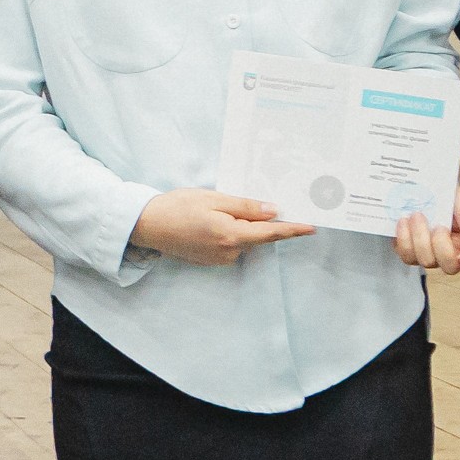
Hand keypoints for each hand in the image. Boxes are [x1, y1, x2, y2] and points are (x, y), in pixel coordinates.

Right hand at [131, 189, 315, 266]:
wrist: (147, 225)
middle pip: (259, 236)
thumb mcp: (214, 199)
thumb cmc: (178, 207)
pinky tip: (216, 220)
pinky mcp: (212, 260)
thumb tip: (274, 212)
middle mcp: (229, 251)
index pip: (271, 233)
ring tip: (224, 208)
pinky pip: (232, 245)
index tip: (312, 227)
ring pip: (245, 240)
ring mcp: (220, 259)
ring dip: (244, 226)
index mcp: (232, 234)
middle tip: (268, 201)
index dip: (293, 230)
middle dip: (265, 221)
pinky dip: (232, 233)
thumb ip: (246, 206)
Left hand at [393, 187, 459, 277]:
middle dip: (441, 246)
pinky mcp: (409, 252)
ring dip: (420, 237)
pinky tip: (403, 221)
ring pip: (426, 262)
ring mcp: (428, 255)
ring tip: (416, 215)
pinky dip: (404, 237)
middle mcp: (450, 253)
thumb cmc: (445, 195)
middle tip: (438, 225)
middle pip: (450, 268)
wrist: (419, 185)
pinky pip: (407, 255)